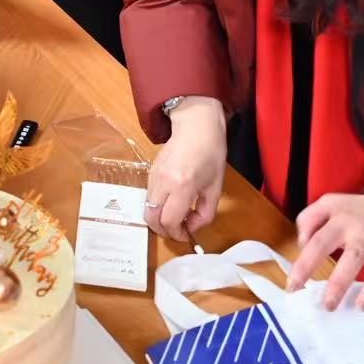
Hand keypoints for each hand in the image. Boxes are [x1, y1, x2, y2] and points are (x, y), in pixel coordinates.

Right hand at [143, 97, 227, 240]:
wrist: (196, 126)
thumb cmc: (211, 154)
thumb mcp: (215, 187)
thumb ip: (206, 213)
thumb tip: (192, 227)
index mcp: (182, 186)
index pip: (169, 221)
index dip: (176, 234)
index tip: (186, 236)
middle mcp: (163, 183)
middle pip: (151, 218)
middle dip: (163, 231)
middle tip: (178, 230)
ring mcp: (153, 177)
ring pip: (147, 208)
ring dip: (160, 219)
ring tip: (177, 216)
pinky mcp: (150, 172)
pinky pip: (149, 197)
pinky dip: (158, 207)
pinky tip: (173, 202)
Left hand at [289, 192, 363, 310]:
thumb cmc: (356, 211)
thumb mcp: (328, 204)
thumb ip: (308, 220)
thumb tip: (301, 245)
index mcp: (342, 221)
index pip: (319, 243)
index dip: (305, 265)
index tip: (293, 287)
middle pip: (353, 257)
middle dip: (340, 282)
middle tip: (328, 305)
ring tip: (361, 306)